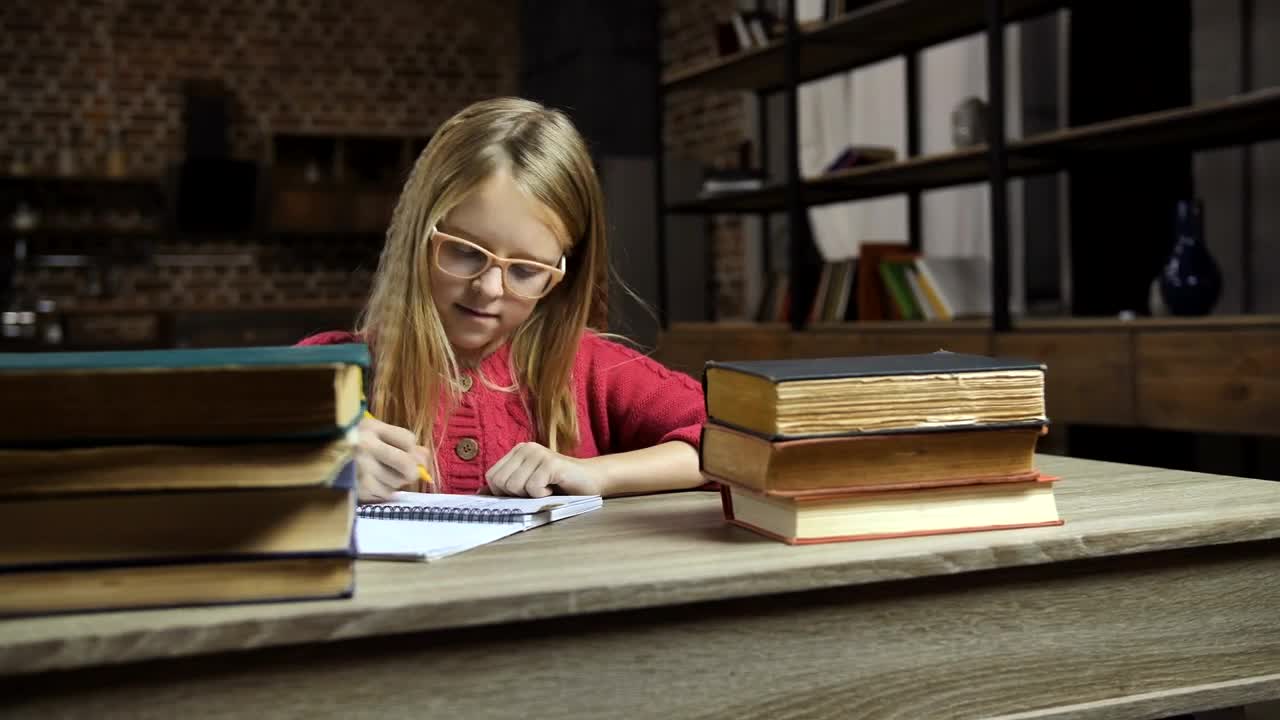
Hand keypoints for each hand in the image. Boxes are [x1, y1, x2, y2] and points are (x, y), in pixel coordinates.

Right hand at [355, 415, 430, 502]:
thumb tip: (424, 458)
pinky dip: (382, 492)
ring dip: (394, 483)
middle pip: (407, 465)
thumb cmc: (347, 443)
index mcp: (370, 428)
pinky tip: (371, 484)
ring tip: (380, 475)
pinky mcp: (356, 489)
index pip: (408, 439)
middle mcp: (365, 447)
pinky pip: (383, 495)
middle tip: (405, 472)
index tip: (403, 450)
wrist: (312, 457)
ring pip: (396, 483)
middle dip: (410, 471)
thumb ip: (398, 442)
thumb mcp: (370, 433)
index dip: (411, 448)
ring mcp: (360, 469)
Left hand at [483, 442, 607, 497]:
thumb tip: (479, 494)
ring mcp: (538, 453)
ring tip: (546, 488)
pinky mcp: (550, 463)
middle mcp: (526, 448)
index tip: (523, 493)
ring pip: (514, 486)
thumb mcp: (527, 486)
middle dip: (516, 495)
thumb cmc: (558, 486)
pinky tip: (554, 488)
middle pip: (500, 483)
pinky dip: (542, 496)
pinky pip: (532, 488)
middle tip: (536, 491)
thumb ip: (506, 488)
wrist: (591, 480)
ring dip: (531, 496)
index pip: (491, 477)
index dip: (503, 493)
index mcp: (517, 451)